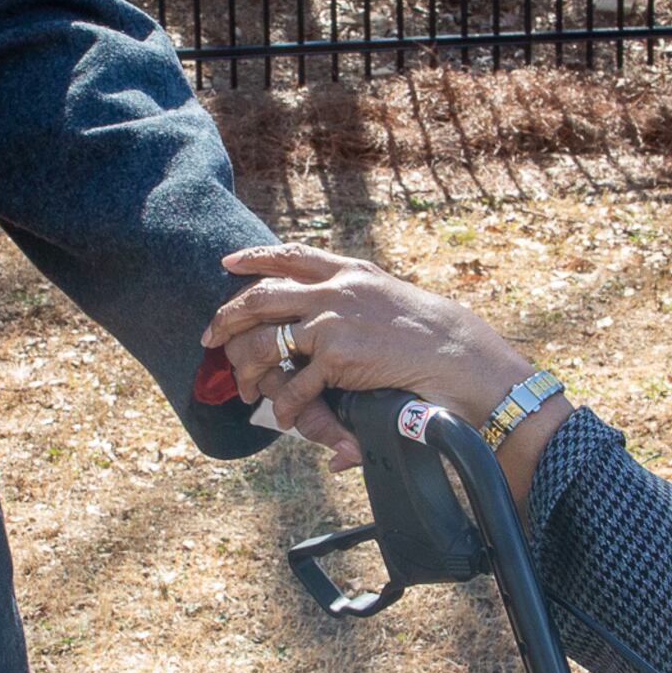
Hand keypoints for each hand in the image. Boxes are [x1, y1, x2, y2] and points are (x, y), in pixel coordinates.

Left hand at [203, 244, 541, 473]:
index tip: (227, 264)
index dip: (254, 258)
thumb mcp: (391, 299)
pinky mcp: (338, 357)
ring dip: (247, 368)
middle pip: (262, 295)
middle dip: (227, 316)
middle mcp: (337, 290)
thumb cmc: (434, 334)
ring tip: (243, 388)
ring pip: (265, 341)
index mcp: (352, 271)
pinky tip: (283, 418)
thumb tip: (331, 302)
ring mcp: (334, 321)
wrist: (461, 355)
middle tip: (210, 337)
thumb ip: (358, 298)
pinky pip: (295, 385)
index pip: (292, 254)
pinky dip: (285, 406)